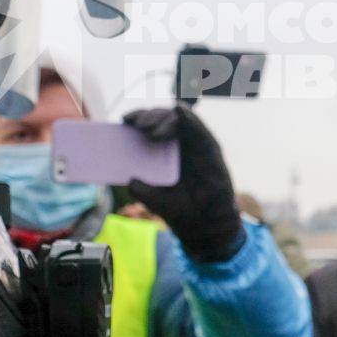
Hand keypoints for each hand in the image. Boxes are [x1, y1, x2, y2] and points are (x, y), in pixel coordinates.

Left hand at [123, 105, 243, 263]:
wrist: (202, 226)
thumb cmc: (180, 209)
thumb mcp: (152, 198)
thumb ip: (139, 188)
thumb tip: (128, 180)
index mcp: (165, 150)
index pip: (151, 126)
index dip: (138, 119)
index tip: (125, 120)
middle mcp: (180, 143)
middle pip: (164, 119)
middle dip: (149, 117)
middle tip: (136, 125)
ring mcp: (196, 144)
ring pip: (180, 120)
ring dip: (163, 119)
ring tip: (148, 128)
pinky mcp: (210, 148)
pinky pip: (200, 129)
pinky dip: (190, 118)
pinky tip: (179, 110)